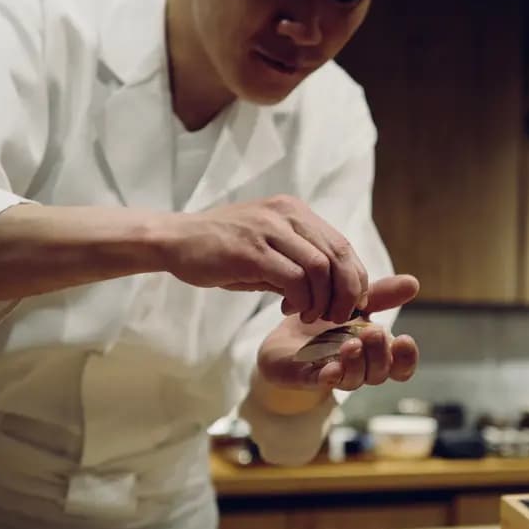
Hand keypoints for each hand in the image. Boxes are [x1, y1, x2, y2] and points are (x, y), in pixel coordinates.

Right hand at [156, 195, 366, 323]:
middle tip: (338, 316)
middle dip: (345, 292)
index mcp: (293, 212)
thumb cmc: (220, 248)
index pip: (341, 244)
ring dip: (322, 300)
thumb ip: (296, 262)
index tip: (349, 303)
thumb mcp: (265, 248)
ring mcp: (268, 231)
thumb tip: (329, 292)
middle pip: (338, 255)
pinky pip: (293, 280)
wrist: (175, 240)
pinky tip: (290, 309)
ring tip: (311, 316)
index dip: (353, 278)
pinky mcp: (251, 252)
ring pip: (320, 269)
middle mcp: (286, 215)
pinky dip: (301, 300)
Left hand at [256, 274, 419, 392]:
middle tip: (373, 333)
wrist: (284, 339)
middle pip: (379, 373)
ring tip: (351, 344)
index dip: (406, 358)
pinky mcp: (306, 378)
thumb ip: (381, 295)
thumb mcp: (354, 304)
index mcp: (375, 354)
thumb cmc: (326, 325)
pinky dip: (329, 377)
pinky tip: (331, 368)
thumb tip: (413, 282)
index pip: (400, 366)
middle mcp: (359, 369)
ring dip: (356, 363)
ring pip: (354, 380)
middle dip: (379, 354)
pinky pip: (321, 383)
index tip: (405, 339)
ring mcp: (334, 375)